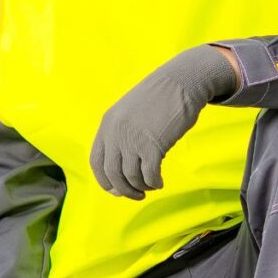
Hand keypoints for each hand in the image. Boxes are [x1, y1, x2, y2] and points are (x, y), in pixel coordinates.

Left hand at [90, 46, 237, 198]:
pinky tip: (159, 182)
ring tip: (150, 186)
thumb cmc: (159, 98)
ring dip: (140, 188)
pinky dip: (153, 183)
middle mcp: (116, 133)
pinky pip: (149, 174)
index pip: (96, 162)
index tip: (116, 190)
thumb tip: (124, 166)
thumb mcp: (130, 112)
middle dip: (124, 190)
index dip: (105, 181)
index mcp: (107, 124)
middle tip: (136, 195)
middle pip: (112, 174)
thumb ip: (122, 133)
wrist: (180, 82)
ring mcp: (133, 139)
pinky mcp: (153, 145)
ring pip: (130, 177)